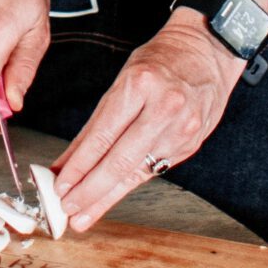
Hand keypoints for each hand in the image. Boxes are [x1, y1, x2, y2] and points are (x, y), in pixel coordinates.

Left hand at [49, 9, 245, 231]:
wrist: (208, 52)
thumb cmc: (160, 61)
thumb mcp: (124, 79)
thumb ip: (98, 123)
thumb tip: (68, 159)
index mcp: (140, 85)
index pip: (102, 134)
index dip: (78, 164)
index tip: (59, 184)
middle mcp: (163, 109)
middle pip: (119, 160)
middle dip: (89, 189)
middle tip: (66, 207)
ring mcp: (180, 130)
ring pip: (136, 172)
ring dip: (105, 196)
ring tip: (81, 215)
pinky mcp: (190, 144)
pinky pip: (153, 170)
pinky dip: (127, 186)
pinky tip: (109, 198)